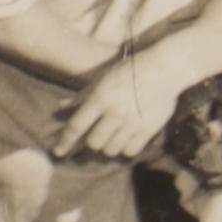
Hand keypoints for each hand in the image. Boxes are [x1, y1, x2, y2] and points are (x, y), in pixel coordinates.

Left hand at [48, 54, 175, 162]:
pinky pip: (130, 151)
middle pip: (94, 142)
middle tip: (92, 140)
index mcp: (100, 98)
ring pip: (111, 150)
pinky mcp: (148, 130)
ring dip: (106, 148)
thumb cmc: (128, 72)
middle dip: (89, 145)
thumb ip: (81, 96)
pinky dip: (124, 149)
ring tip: (109, 139)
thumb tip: (60, 107)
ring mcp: (132, 122)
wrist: (163, 70)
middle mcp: (115, 112)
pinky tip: (125, 140)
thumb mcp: (102, 79)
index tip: (57, 152)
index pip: (77, 126)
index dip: (65, 141)